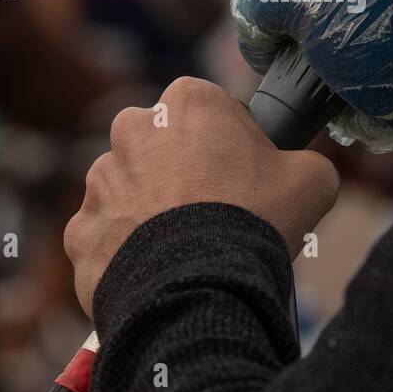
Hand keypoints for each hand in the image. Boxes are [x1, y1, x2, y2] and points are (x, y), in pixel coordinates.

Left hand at [64, 77, 339, 317]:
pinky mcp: (80, 229)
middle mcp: (133, 128)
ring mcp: (99, 181)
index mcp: (187, 101)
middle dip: (183, 172)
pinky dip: (127, 253)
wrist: (198, 290)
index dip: (233, 143)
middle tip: (216, 213)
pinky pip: (107, 237)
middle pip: (164, 146)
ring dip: (152, 212)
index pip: (213, 110)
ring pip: (132, 191)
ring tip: (186, 250)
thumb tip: (301, 172)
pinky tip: (158, 272)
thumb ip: (303, 161)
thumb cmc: (254, 222)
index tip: (246, 176)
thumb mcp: (312, 180)